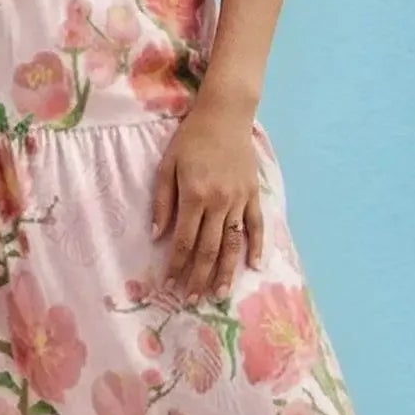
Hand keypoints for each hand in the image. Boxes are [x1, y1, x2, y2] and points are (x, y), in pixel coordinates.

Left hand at [150, 98, 265, 302]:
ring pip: (233, 244)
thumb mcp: (167, 165)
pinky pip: (257, 226)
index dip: (176, 266)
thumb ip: (163, 201)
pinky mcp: (253, 195)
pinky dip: (257, 247)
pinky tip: (254, 266)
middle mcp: (219, 202)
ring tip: (219, 294)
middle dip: (198, 277)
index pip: (183, 241)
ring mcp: (239, 200)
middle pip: (208, 249)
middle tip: (191, 299)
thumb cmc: (191, 138)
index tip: (169, 285)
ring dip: (226, 272)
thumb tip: (157, 235)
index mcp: (194, 195)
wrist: (225, 114)